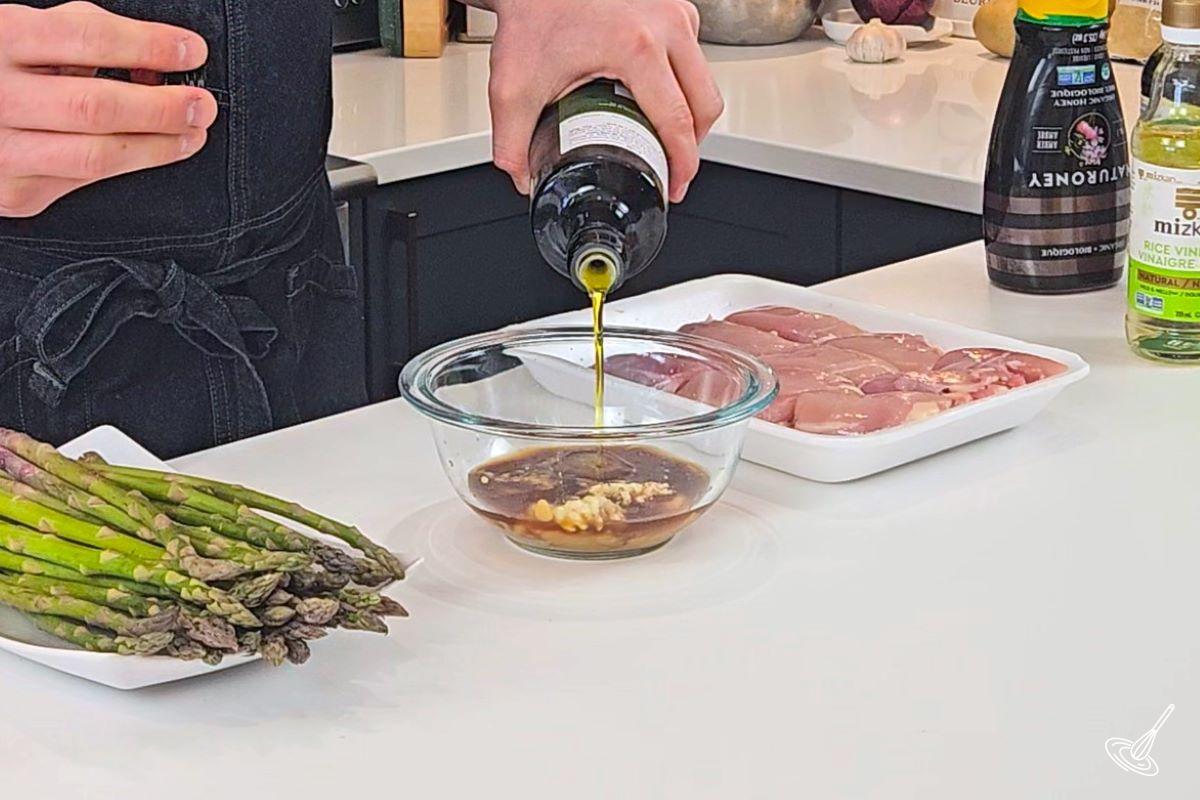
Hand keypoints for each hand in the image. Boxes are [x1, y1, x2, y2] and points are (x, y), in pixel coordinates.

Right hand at [0, 1, 216, 217]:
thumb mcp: (21, 30)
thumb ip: (80, 32)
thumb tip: (152, 54)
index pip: (87, 39)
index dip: (148, 45)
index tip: (192, 50)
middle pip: (96, 107)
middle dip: (162, 107)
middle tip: (203, 105)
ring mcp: (1, 151)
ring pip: (97, 155)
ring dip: (158, 146)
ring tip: (191, 133)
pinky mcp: (13, 193)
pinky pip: (84, 181)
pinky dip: (127, 164)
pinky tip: (152, 149)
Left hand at [486, 0, 722, 202]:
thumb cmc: (532, 12)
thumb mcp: (514, 87)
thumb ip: (512, 144)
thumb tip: (523, 178)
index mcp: (636, 48)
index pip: (678, 121)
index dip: (682, 165)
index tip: (674, 185)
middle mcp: (665, 25)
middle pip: (705, 104)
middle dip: (693, 145)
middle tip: (672, 167)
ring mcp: (674, 11)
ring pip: (705, 79)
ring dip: (691, 113)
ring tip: (664, 134)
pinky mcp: (673, 4)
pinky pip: (696, 54)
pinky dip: (684, 81)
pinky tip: (658, 95)